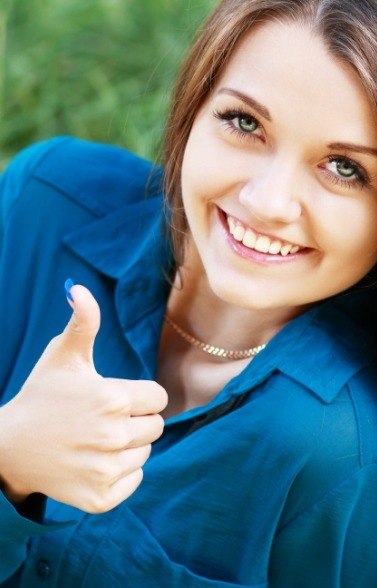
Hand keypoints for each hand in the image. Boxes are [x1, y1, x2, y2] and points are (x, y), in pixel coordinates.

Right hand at [0, 284, 166, 512]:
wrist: (10, 447)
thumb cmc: (41, 396)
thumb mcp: (62, 356)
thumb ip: (82, 322)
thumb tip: (80, 288)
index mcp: (112, 398)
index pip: (158, 398)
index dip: (140, 395)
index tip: (117, 397)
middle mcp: (113, 436)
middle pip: (156, 426)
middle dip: (136, 419)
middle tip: (106, 418)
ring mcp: (106, 470)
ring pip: (146, 453)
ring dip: (129, 446)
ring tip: (98, 439)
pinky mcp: (100, 497)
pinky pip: (135, 481)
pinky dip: (122, 473)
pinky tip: (98, 461)